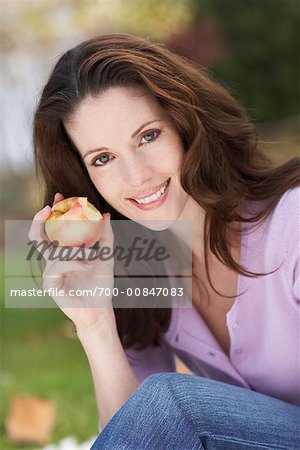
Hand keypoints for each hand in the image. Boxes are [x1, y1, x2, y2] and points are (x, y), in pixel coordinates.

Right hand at [28, 193, 115, 333]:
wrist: (100, 309)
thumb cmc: (101, 284)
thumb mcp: (106, 256)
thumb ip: (105, 236)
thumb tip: (105, 214)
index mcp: (64, 252)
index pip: (54, 229)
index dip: (54, 212)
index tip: (60, 196)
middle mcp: (54, 260)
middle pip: (39, 236)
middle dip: (40, 219)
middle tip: (50, 207)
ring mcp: (49, 271)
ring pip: (53, 251)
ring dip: (74, 250)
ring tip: (90, 255)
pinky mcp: (49, 283)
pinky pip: (58, 265)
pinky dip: (75, 263)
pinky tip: (88, 267)